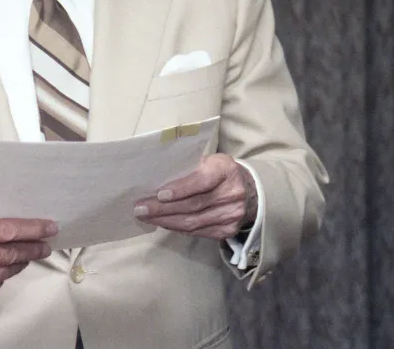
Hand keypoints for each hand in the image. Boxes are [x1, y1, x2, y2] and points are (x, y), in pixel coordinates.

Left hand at [133, 154, 256, 240]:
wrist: (252, 191)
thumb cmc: (220, 172)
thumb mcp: (209, 161)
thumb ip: (189, 167)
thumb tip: (156, 177)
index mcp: (225, 170)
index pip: (202, 181)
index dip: (180, 189)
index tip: (159, 194)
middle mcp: (232, 194)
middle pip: (193, 205)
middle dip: (163, 208)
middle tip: (141, 208)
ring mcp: (231, 215)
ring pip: (193, 222)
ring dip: (166, 220)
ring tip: (146, 217)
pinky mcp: (227, 230)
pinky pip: (197, 231)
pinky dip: (177, 227)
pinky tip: (163, 222)